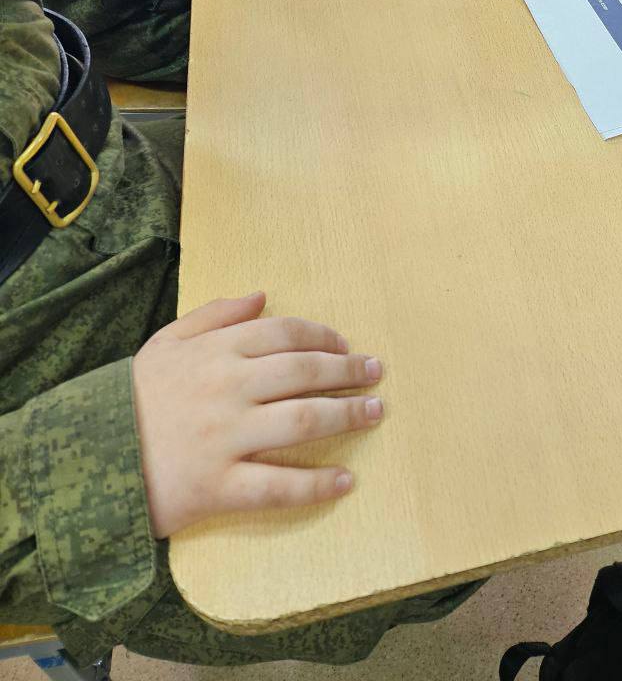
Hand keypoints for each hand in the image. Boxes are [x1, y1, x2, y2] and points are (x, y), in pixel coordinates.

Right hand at [133, 293, 383, 537]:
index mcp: (214, 352)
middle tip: (377, 373)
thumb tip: (264, 294)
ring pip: (301, 422)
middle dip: (348, 372)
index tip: (347, 346)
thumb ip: (214, 314)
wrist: (84, 462)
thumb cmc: (132, 400)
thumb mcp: (165, 343)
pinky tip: (346, 481)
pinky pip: (277, 485)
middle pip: (304, 374)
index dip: (324, 338)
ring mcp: (224, 438)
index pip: (285, 334)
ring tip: (375, 413)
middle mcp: (226, 389)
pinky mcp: (218, 486)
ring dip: (346, 416)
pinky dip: (316, 485)